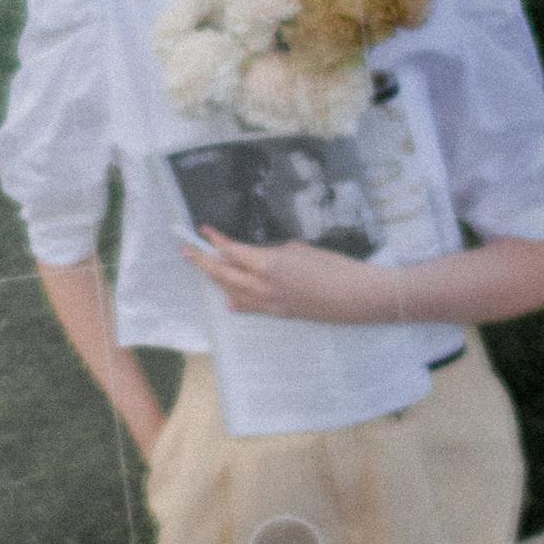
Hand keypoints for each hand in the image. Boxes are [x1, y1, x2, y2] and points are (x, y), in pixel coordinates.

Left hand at [183, 229, 382, 318]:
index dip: (215, 240)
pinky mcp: (279, 313)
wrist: (355, 296)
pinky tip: (229, 300)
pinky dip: (236, 300)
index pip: (231, 251)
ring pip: (232, 291)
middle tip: (188, 251)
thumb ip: (275, 253)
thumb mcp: (299, 249)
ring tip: (204, 269)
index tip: (203, 230)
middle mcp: (262, 286)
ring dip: (216, 279)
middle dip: (203, 261)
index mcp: (267, 264)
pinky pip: (250, 306)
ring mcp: (269, 303)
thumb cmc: (333, 267)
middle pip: (223, 273)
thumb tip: (262, 258)